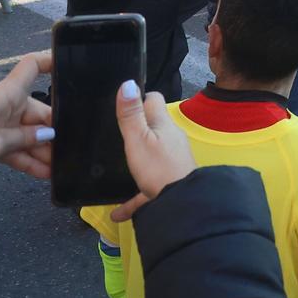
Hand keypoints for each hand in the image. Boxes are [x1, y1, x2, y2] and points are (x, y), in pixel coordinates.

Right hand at [106, 79, 196, 222]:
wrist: (182, 202)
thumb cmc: (159, 167)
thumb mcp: (138, 139)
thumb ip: (131, 115)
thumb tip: (128, 84)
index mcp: (163, 125)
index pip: (154, 100)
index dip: (140, 99)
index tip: (124, 105)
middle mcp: (171, 139)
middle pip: (153, 128)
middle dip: (137, 130)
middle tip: (115, 135)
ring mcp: (172, 161)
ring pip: (151, 158)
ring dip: (136, 163)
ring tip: (116, 168)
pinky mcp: (169, 184)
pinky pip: (147, 191)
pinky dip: (133, 199)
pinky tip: (116, 213)